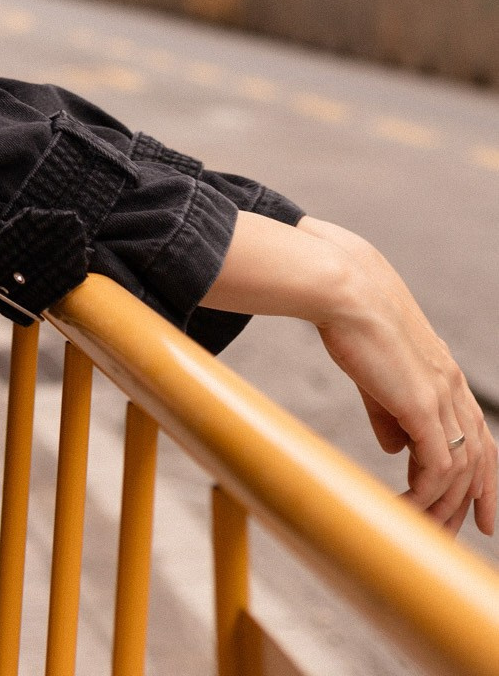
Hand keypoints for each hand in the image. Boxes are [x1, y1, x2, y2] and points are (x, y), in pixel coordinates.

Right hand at [201, 210, 495, 536]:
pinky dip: (426, 493)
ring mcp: (442, 395)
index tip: (479, 516)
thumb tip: (397, 449)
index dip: (483, 480)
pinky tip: (405, 505)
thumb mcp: (376, 370)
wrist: (341, 287)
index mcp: (445, 374)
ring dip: (442, 506)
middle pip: (480, 461)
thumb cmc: (350, 317)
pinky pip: (438, 466)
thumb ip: (389, 410)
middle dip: (469, 505)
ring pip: (461, 470)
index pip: (480, 437)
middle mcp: (453, 387)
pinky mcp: (423, 404)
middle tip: (446, 537)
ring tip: (417, 529)